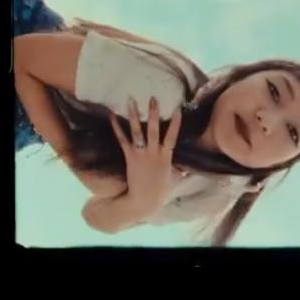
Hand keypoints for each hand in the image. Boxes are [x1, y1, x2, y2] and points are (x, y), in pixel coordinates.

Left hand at [109, 96, 183, 217]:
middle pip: (155, 130)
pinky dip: (117, 128)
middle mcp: (154, 153)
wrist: (143, 202)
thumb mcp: (173, 178)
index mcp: (166, 157)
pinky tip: (112, 116)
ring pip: (138, 132)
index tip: (178, 109)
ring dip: (134, 116)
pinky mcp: (130, 158)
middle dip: (154, 114)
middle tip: (152, 98)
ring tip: (131, 100)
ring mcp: (141, 155)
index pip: (173, 137)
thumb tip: (186, 167)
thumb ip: (179, 169)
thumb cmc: (160, 192)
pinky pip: (123, 140)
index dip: (176, 124)